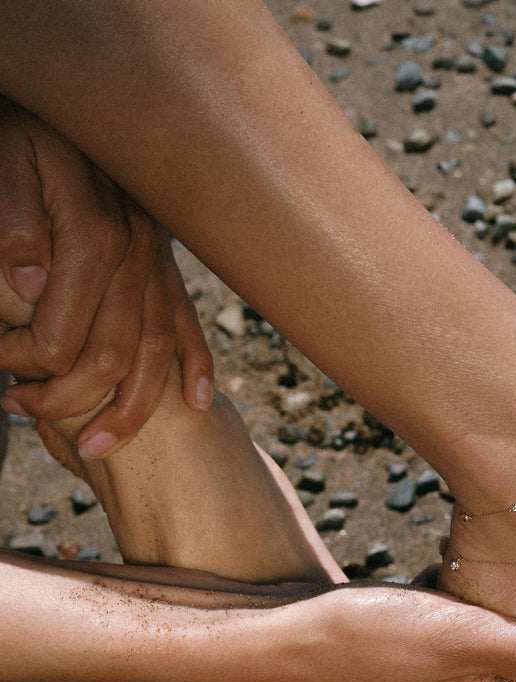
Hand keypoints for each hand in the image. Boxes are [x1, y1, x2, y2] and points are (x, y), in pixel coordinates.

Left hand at [0, 97, 212, 457]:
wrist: (69, 99)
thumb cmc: (22, 136)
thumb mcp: (2, 162)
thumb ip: (12, 216)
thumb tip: (26, 276)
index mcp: (95, 233)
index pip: (65, 333)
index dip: (28, 366)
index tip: (0, 378)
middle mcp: (139, 254)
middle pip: (116, 356)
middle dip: (72, 401)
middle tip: (27, 416)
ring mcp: (160, 263)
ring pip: (158, 352)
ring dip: (131, 408)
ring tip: (96, 448)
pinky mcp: (168, 267)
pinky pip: (189, 324)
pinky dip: (195, 365)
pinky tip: (196, 401)